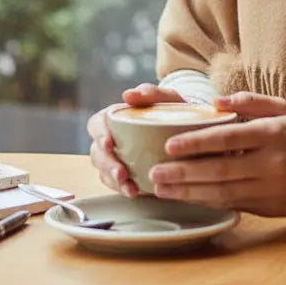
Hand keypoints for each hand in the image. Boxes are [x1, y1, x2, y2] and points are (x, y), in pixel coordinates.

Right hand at [86, 83, 184, 197]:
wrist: (189, 132)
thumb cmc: (173, 111)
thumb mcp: (167, 98)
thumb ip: (151, 92)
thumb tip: (128, 95)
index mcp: (115, 117)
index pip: (96, 124)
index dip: (99, 134)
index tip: (109, 142)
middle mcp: (112, 138)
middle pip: (97, 152)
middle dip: (107, 164)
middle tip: (121, 172)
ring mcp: (117, 157)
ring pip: (104, 171)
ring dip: (114, 180)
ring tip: (129, 187)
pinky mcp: (126, 174)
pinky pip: (117, 184)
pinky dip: (123, 189)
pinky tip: (134, 192)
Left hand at [148, 91, 285, 216]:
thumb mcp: (283, 109)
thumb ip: (250, 101)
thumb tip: (216, 101)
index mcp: (272, 134)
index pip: (228, 139)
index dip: (197, 143)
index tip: (169, 145)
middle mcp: (271, 163)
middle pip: (220, 170)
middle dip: (183, 173)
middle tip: (155, 172)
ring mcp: (270, 188)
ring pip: (222, 193)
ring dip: (189, 193)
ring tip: (162, 189)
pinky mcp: (269, 208)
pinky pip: (232, 205)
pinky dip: (207, 202)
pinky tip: (187, 199)